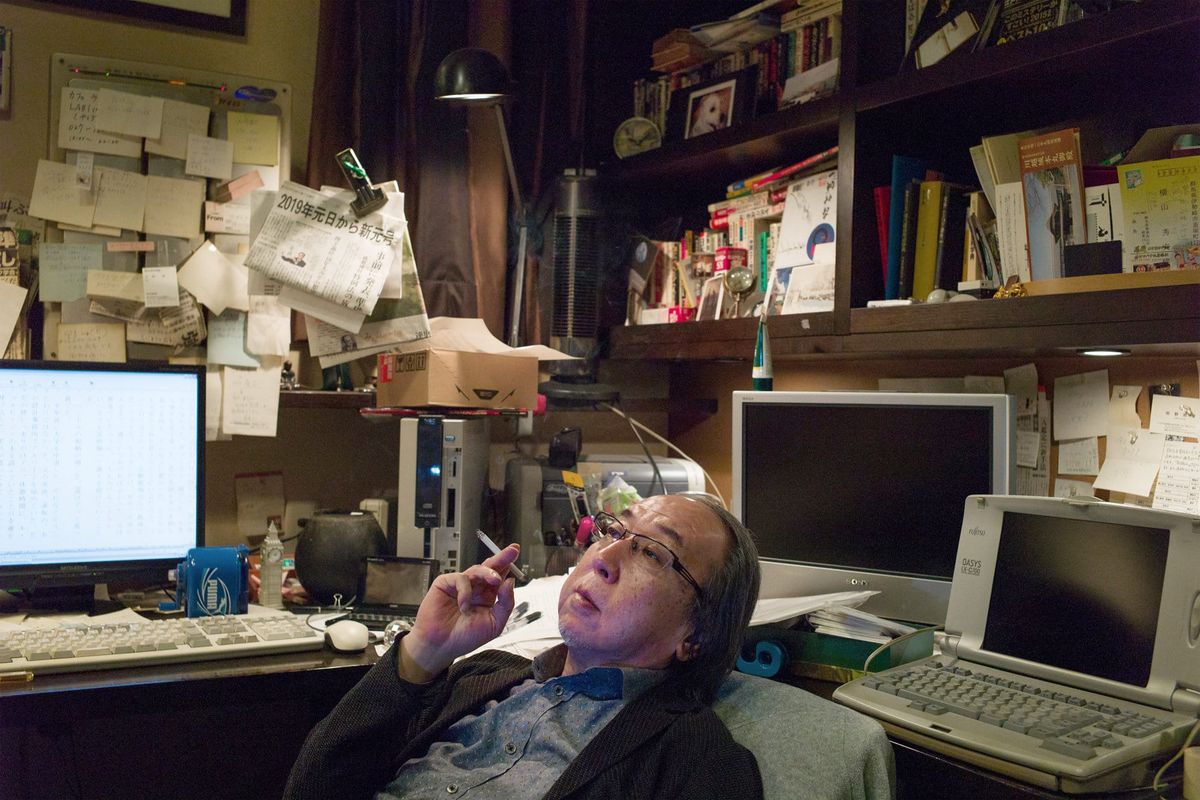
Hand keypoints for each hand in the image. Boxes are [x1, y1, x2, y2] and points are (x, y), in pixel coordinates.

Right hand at [398, 543, 519, 681]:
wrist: (441, 646)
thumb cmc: (465, 638)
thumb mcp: (494, 624)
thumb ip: (505, 604)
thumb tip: (510, 582)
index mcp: (488, 597)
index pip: (499, 577)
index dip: (508, 565)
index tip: (516, 553)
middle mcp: (475, 588)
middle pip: (490, 568)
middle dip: (502, 557)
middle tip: (512, 551)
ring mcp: (460, 585)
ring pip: (477, 569)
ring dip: (489, 573)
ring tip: (495, 581)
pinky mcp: (445, 584)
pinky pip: (461, 578)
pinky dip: (465, 591)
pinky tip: (464, 606)